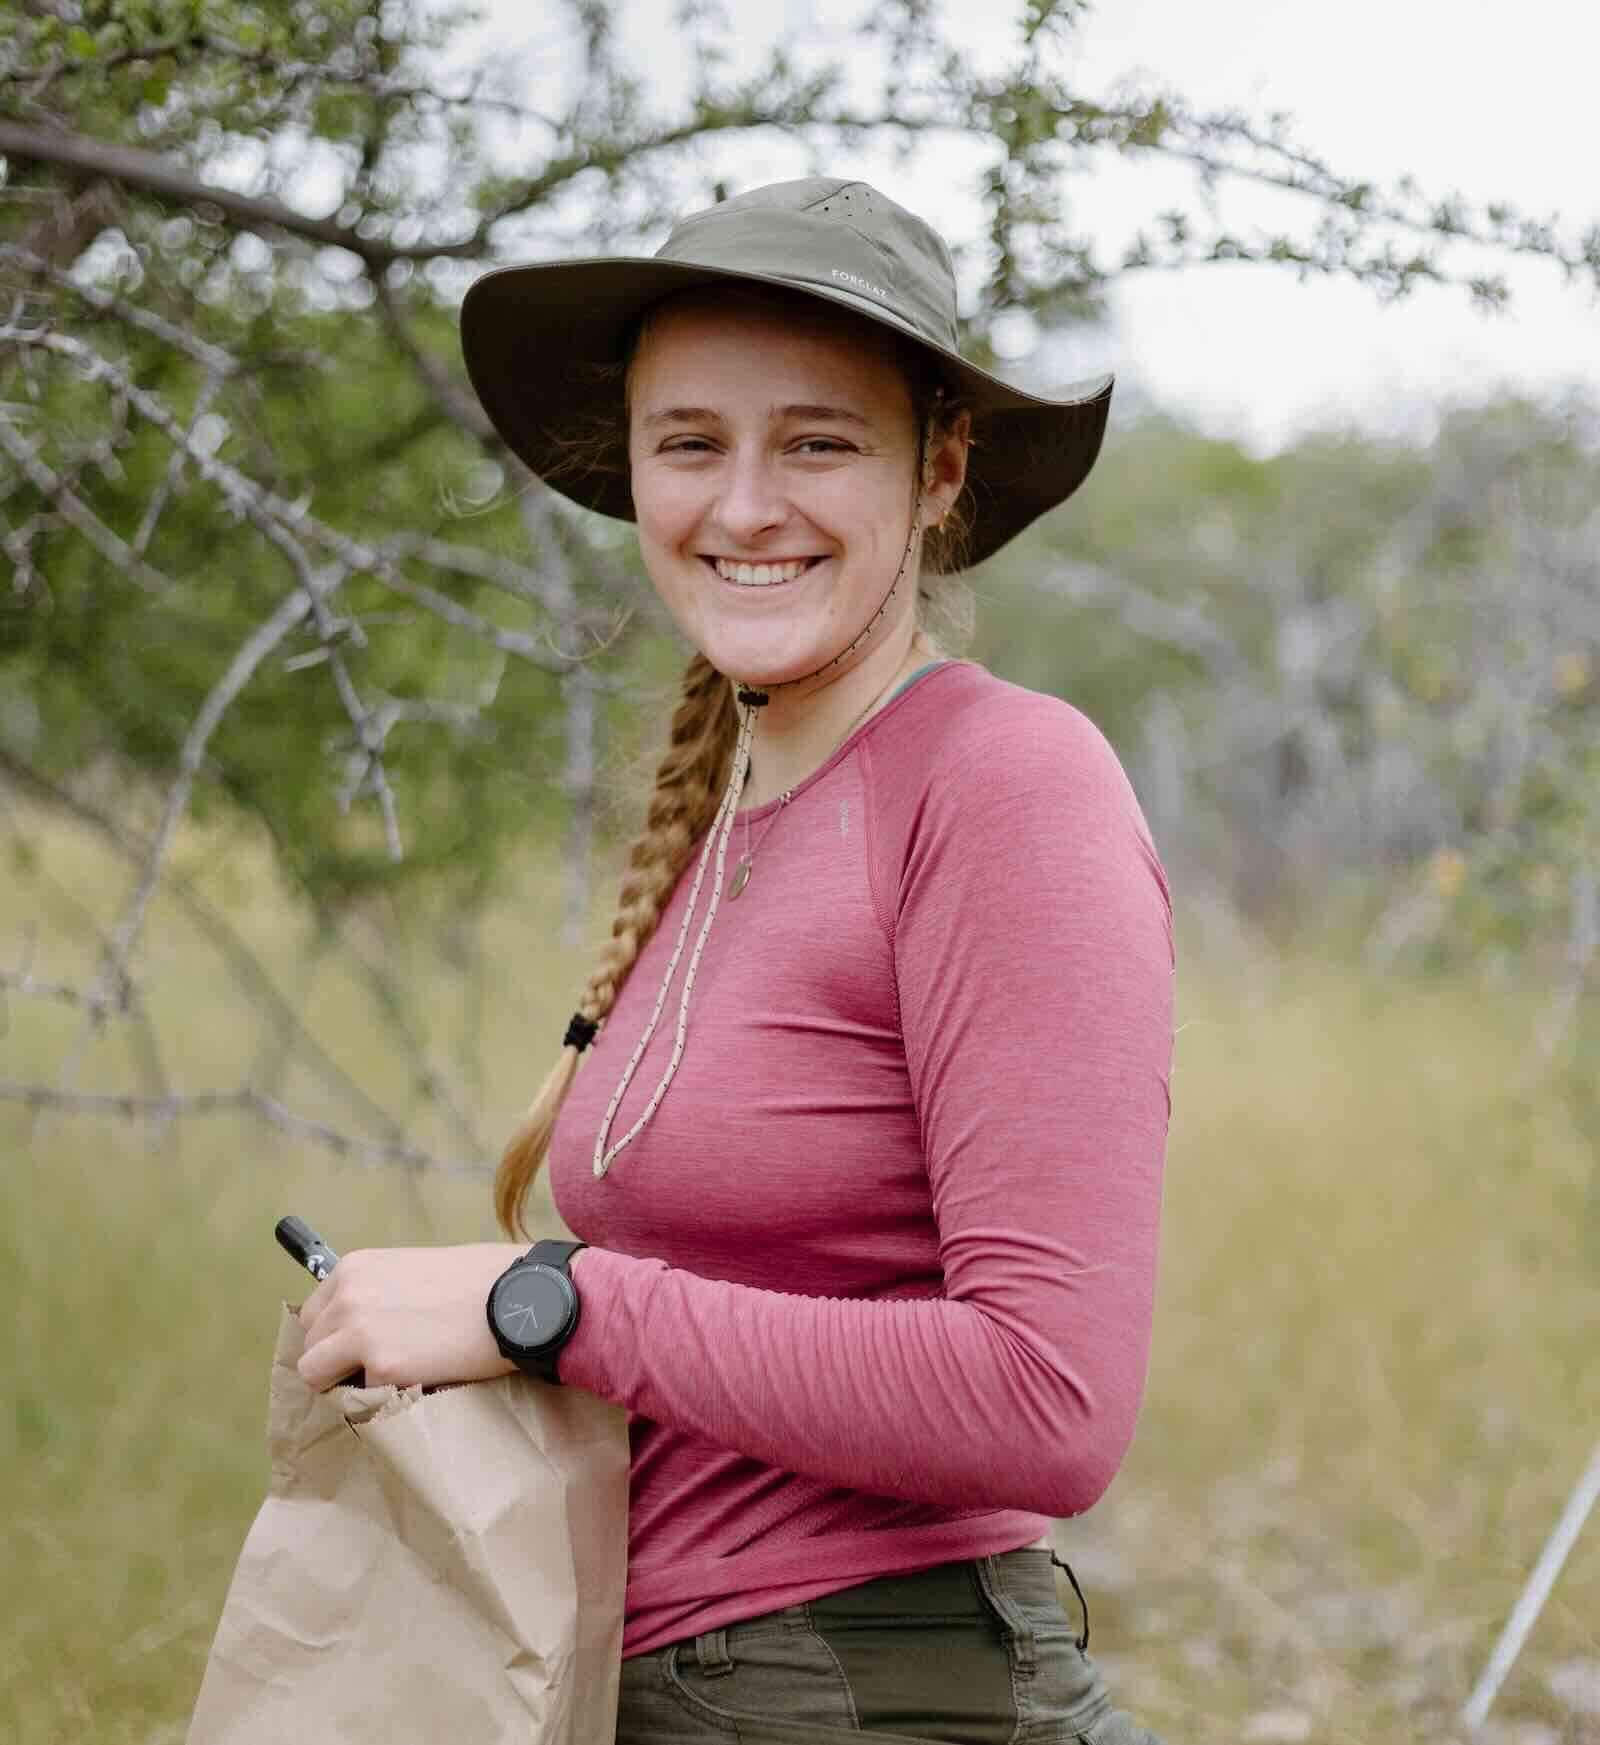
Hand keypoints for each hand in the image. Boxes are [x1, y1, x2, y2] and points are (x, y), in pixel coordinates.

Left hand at [297, 1243, 523, 1391]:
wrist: (518, 1296)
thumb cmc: (480, 1279)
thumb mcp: (413, 1269)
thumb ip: (378, 1292)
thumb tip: (361, 1325)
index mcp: (354, 1267)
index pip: (313, 1314)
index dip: (336, 1334)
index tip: (362, 1344)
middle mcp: (347, 1296)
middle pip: (310, 1346)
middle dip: (337, 1360)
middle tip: (382, 1363)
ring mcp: (359, 1333)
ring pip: (317, 1375)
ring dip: (349, 1380)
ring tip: (394, 1374)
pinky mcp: (381, 1367)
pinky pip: (358, 1396)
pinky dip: (382, 1395)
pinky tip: (418, 1378)